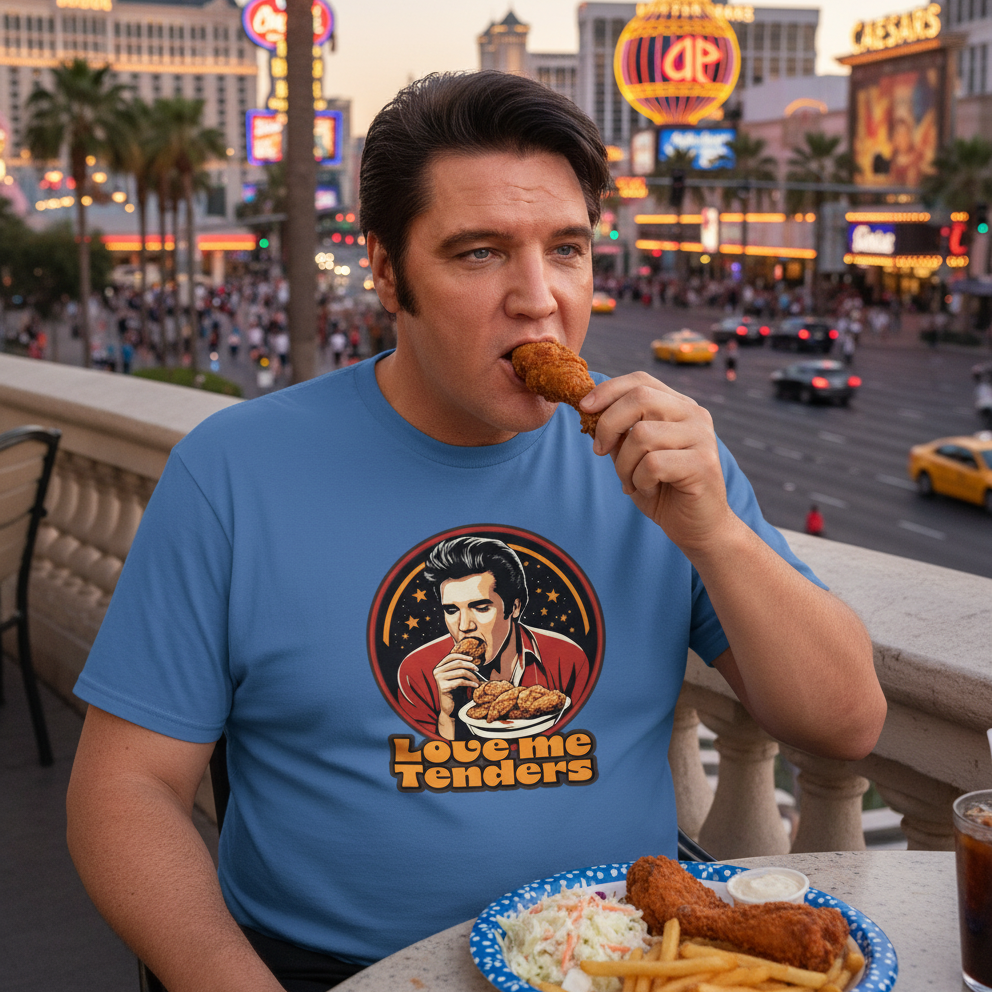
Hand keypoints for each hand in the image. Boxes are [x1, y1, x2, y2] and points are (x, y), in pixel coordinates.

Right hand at [432, 651, 481, 718]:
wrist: (448, 707)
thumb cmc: (453, 692)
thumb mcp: (454, 678)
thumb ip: (457, 669)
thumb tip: (470, 660)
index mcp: (438, 668)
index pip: (450, 657)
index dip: (462, 656)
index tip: (471, 659)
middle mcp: (437, 672)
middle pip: (457, 663)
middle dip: (469, 665)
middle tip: (477, 670)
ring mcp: (439, 679)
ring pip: (460, 672)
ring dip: (472, 676)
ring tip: (477, 680)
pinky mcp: (444, 687)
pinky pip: (461, 682)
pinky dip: (470, 683)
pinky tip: (475, 685)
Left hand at [579, 371, 734, 554]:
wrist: (699, 527)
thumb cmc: (663, 490)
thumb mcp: (633, 456)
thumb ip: (618, 433)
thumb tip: (589, 409)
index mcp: (678, 406)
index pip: (640, 381)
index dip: (608, 390)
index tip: (584, 408)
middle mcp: (694, 414)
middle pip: (640, 398)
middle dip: (608, 425)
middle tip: (600, 452)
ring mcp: (701, 437)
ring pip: (642, 435)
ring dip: (624, 464)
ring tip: (631, 481)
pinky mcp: (703, 463)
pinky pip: (653, 464)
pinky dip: (640, 481)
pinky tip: (649, 490)